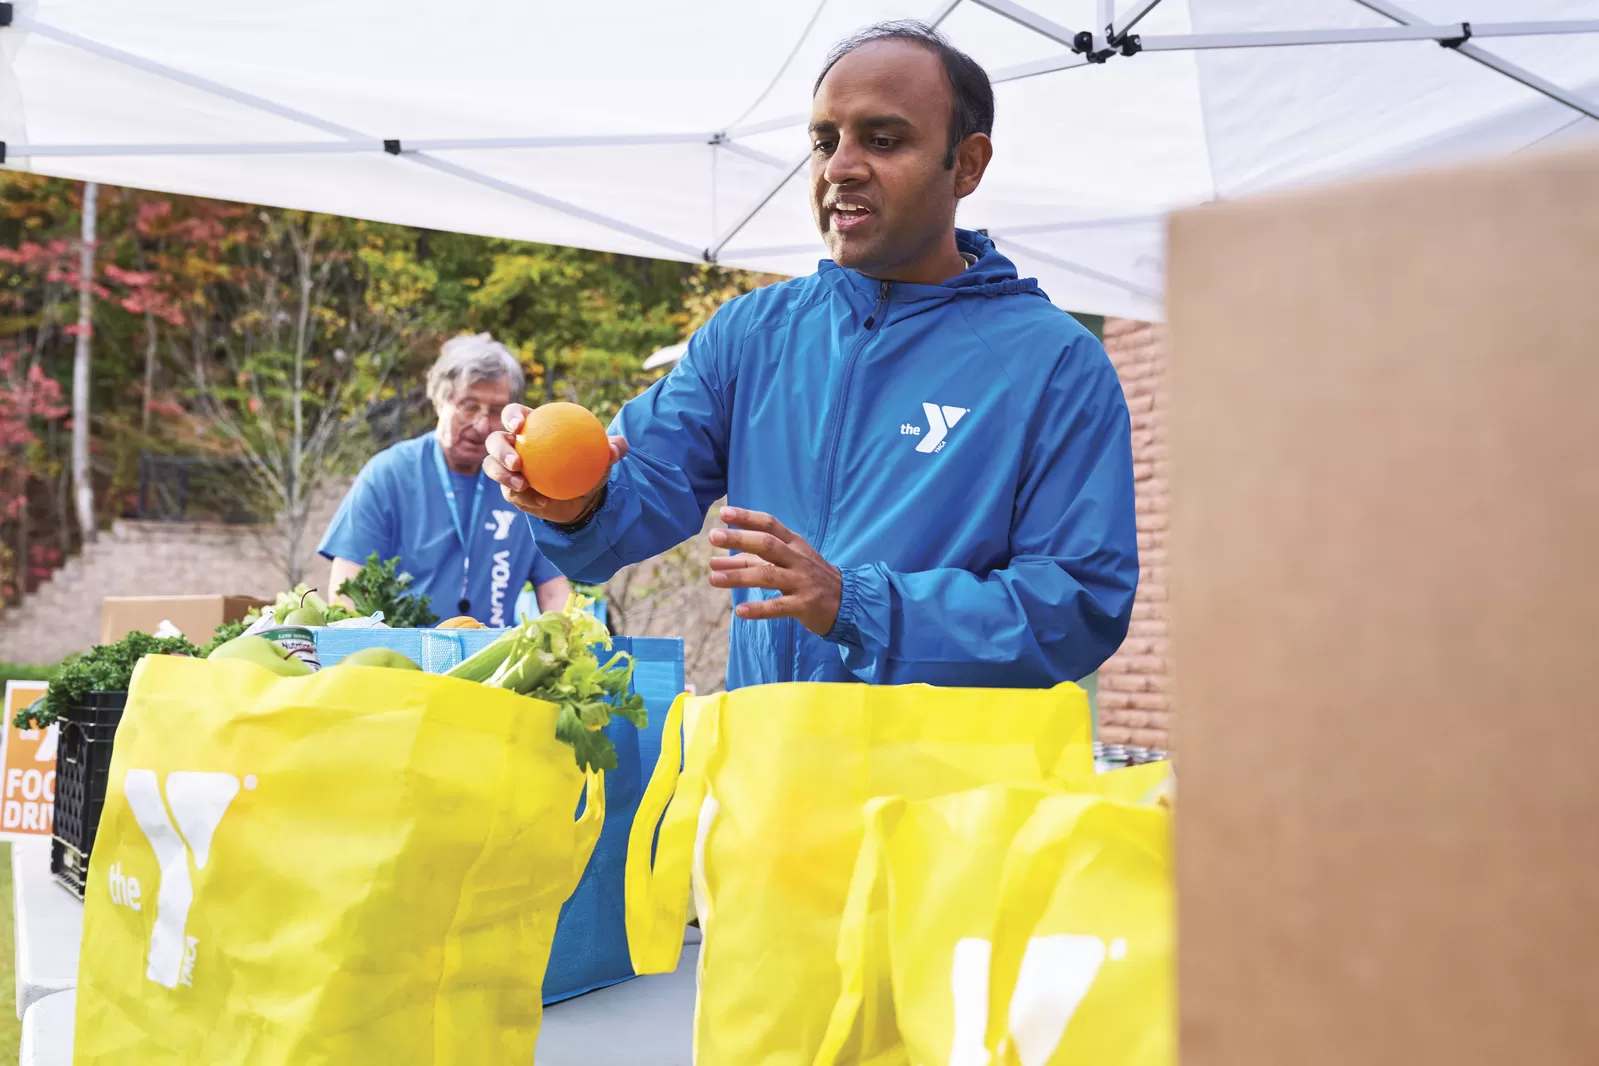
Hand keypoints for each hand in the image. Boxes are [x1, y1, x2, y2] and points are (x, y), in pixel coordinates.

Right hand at [483, 404, 627, 524]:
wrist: (581, 498)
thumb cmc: (587, 468)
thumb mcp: (603, 459)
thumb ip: (611, 449)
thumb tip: (618, 446)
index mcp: (532, 428)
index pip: (515, 415)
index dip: (511, 416)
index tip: (520, 425)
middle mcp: (514, 447)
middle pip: (495, 441)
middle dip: (500, 449)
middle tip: (517, 461)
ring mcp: (508, 470)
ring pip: (492, 468)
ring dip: (502, 475)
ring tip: (522, 484)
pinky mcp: (510, 491)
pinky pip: (511, 494)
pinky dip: (525, 498)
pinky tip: (541, 502)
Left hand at [707, 507, 842, 636]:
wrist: (847, 601)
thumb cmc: (807, 577)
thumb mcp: (783, 563)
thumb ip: (748, 562)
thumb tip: (714, 563)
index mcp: (793, 543)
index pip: (769, 524)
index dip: (747, 517)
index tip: (723, 512)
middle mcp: (797, 559)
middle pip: (767, 544)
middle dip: (739, 539)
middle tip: (713, 536)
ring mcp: (802, 581)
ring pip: (768, 575)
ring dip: (739, 576)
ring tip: (714, 578)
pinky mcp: (805, 605)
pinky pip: (779, 606)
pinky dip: (759, 609)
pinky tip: (740, 611)